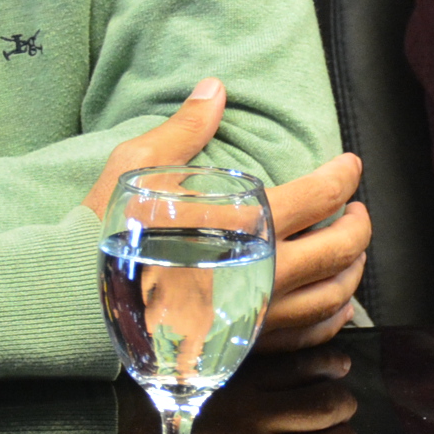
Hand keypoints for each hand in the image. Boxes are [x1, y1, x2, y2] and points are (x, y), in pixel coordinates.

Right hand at [79, 83, 371, 349]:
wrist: (73, 305)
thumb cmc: (104, 234)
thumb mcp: (140, 167)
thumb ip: (186, 129)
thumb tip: (214, 88)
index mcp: (243, 225)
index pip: (321, 197)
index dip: (344, 177)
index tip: (350, 166)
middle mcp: (260, 273)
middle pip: (340, 249)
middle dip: (359, 225)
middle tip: (358, 209)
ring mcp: (254, 314)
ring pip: (332, 297)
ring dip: (353, 270)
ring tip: (351, 252)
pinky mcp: (241, 345)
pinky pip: (305, 337)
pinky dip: (330, 318)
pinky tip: (332, 304)